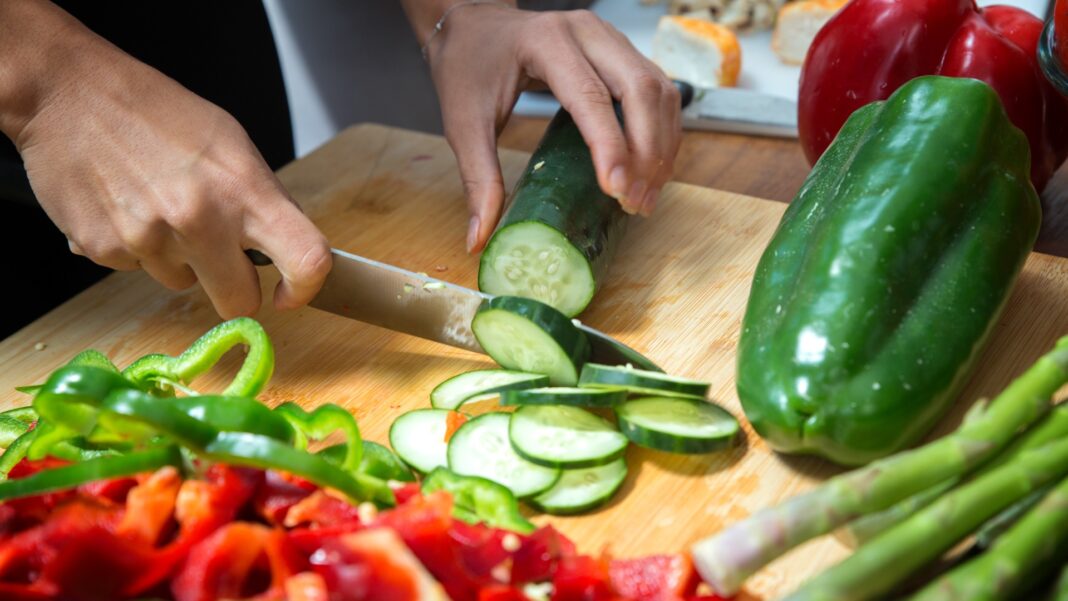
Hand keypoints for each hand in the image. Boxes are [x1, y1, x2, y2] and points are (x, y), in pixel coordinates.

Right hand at [5, 19, 329, 317]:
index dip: (305, 288)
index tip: (291, 292)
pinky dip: (137, 249)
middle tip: (221, 256)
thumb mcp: (231, 143)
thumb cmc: (155, 112)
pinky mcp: (105, 251)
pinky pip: (138, 270)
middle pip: (239, 301)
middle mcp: (200, 221)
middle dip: (234, 287)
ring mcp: (149, 240)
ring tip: (159, 206)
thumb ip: (261, 200)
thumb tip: (282, 248)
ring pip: (184, 284)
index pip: (305, 260)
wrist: (67, 93)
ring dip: (179, 259)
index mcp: (244, 191)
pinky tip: (126, 206)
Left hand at [422, 5, 680, 251]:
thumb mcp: (464, 123)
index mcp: (546, 42)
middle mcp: (587, 33)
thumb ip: (478, 179)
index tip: (616, 190)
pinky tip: (651, 171)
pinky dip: (662, 133)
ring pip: (660, 91)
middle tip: (634, 202)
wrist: (475, 26)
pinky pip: (659, 92)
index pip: (590, 96)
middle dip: (646, 152)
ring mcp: (610, 40)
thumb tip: (479, 238)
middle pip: (640, 89)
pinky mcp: (622, 53)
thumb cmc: (469, 67)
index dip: (609, 145)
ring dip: (661, 147)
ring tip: (645, 196)